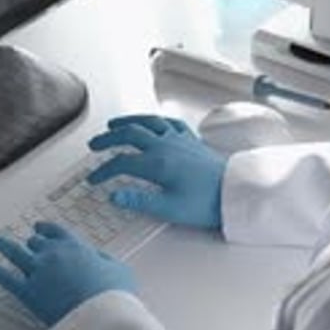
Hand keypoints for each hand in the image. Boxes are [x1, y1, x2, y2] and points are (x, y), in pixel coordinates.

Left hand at [0, 223, 136, 326]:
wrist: (100, 316)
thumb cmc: (113, 294)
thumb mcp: (119, 270)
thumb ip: (104, 260)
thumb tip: (98, 258)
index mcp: (75, 246)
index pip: (56, 231)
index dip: (47, 228)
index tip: (41, 227)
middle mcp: (53, 254)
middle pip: (36, 243)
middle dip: (33, 243)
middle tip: (29, 243)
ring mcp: (38, 272)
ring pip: (17, 253)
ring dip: (7, 247)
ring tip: (0, 243)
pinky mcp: (27, 292)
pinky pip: (4, 277)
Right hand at [87, 115, 226, 229]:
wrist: (234, 193)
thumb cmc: (206, 202)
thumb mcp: (169, 209)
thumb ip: (138, 201)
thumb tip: (114, 197)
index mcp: (157, 163)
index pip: (121, 163)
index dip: (103, 171)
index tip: (94, 180)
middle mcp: (166, 146)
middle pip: (128, 135)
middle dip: (107, 139)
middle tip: (94, 145)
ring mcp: (179, 140)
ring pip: (147, 122)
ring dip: (127, 122)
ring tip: (114, 124)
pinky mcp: (191, 140)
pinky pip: (169, 123)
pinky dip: (155, 120)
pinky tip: (152, 122)